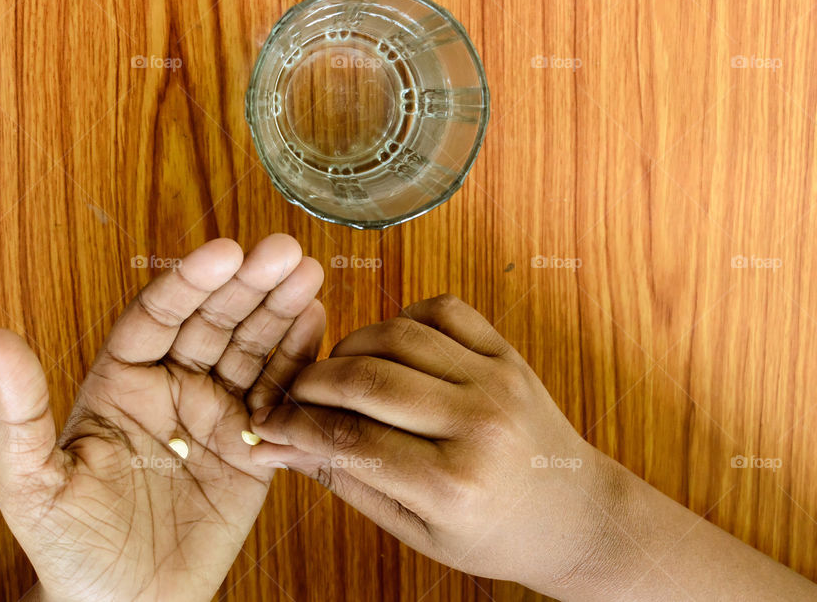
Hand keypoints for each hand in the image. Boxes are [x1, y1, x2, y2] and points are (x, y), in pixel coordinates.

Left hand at [0, 235, 324, 601]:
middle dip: (248, 285)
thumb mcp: (30, 484)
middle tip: (283, 252)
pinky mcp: (252, 447)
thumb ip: (19, 412)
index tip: (224, 252)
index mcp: (120, 383)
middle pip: (213, 322)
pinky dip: (298, 361)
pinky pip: (277, 397)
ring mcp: (214, 414)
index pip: (157, 317)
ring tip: (308, 276)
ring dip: (280, 311)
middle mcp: (171, 387)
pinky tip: (315, 323)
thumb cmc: (70, 550)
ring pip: (251, 350)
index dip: (190, 283)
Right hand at [246, 294, 816, 600]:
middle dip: (314, 381)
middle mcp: (476, 424)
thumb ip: (350, 483)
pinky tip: (390, 345)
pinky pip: (442, 310)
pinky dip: (403, 318)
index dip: (297, 426)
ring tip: (339, 372)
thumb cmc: (495, 534)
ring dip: (353, 347)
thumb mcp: (418, 530)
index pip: (350, 440)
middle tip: (293, 391)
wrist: (577, 516)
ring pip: (398, 335)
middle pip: (368, 379)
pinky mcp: (508, 354)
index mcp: (452, 484)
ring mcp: (497, 380)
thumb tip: (282, 449)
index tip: (269, 421)